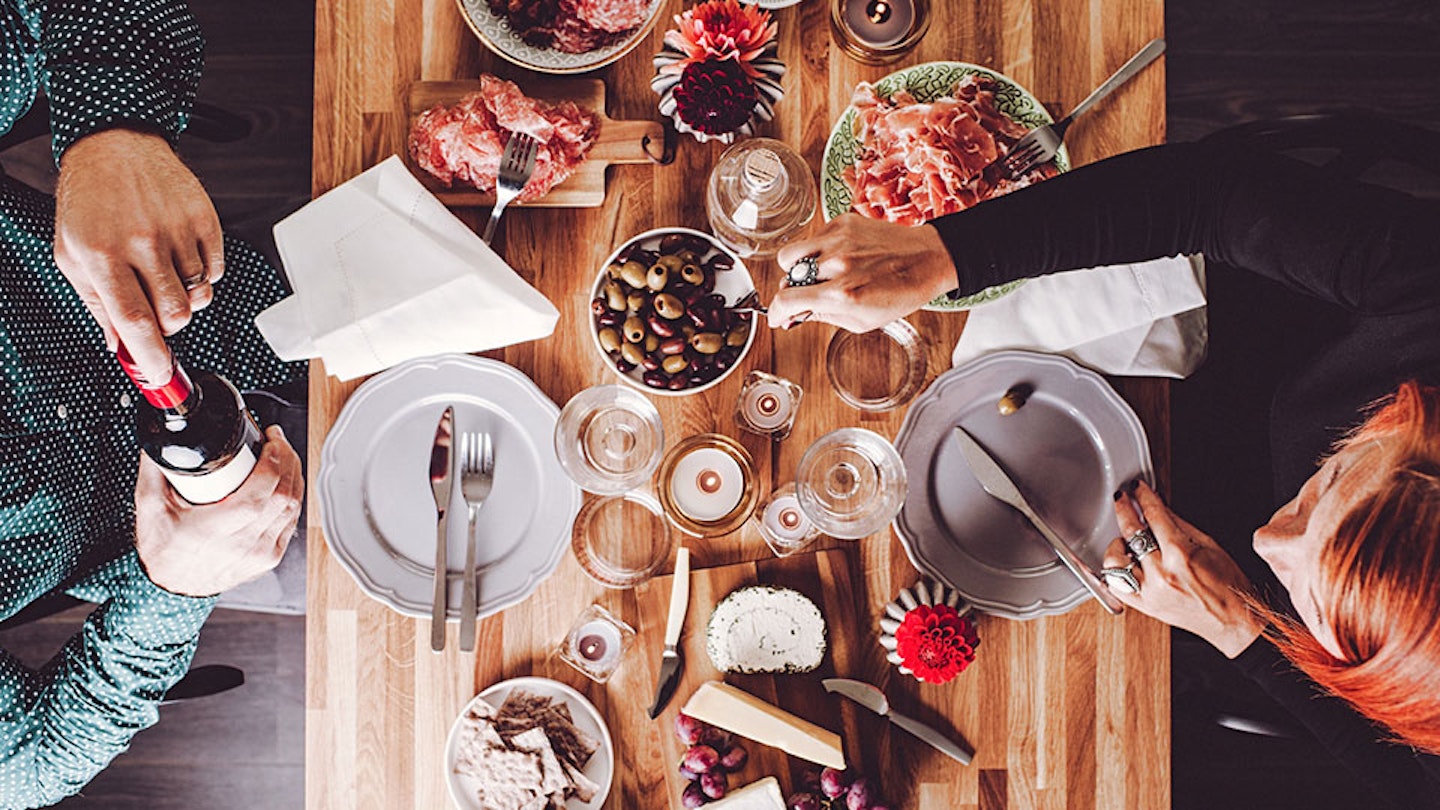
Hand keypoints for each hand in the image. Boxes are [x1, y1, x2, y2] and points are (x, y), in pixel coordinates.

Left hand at [55, 128, 223, 382]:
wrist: (115, 147)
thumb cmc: (90, 200)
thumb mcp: (72, 254)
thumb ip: (96, 304)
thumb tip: (120, 346)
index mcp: (102, 254)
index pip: (135, 321)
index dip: (151, 357)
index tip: (160, 376)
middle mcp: (141, 242)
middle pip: (176, 314)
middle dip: (169, 324)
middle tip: (154, 307)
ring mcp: (177, 229)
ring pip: (199, 296)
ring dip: (185, 296)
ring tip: (164, 270)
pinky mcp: (205, 219)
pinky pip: (217, 272)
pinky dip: (204, 275)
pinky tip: (181, 255)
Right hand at [134, 426, 301, 596]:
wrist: (171, 588)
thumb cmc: (163, 552)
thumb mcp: (149, 506)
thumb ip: (155, 468)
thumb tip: (161, 440)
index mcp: (216, 530)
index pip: (262, 491)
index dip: (275, 460)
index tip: (271, 439)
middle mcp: (244, 544)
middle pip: (285, 495)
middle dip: (288, 459)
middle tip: (277, 441)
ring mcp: (261, 553)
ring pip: (294, 508)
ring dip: (294, 475)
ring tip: (283, 455)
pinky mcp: (270, 558)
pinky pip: (292, 522)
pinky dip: (293, 497)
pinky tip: (286, 482)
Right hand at [768, 214, 957, 332]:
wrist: (927, 258)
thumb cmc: (900, 293)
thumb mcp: (861, 321)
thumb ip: (823, 316)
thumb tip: (793, 315)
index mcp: (841, 295)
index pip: (786, 301)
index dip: (776, 313)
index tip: (778, 316)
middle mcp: (837, 264)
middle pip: (787, 278)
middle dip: (794, 291)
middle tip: (810, 295)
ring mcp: (839, 240)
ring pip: (791, 255)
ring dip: (798, 268)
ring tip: (816, 274)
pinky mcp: (843, 222)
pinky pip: (812, 238)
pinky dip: (817, 251)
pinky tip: (837, 257)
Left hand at [1102, 481, 1264, 657]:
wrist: (1234, 620)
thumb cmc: (1228, 584)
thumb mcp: (1209, 545)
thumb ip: (1179, 524)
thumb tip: (1159, 506)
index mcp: (1180, 555)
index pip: (1154, 516)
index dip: (1143, 497)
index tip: (1137, 489)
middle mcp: (1162, 573)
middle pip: (1130, 533)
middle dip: (1124, 509)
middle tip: (1122, 500)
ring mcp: (1150, 592)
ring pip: (1115, 561)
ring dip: (1116, 545)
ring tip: (1125, 541)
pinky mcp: (1145, 607)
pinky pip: (1116, 587)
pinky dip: (1114, 572)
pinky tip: (1122, 563)